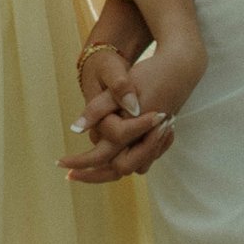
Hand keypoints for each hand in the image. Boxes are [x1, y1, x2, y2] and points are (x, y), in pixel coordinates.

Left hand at [65, 21, 204, 183]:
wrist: (182, 67)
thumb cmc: (149, 75)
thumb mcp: (119, 86)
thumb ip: (98, 108)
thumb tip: (76, 129)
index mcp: (133, 129)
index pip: (102, 157)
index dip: (80, 163)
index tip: (62, 164)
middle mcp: (146, 140)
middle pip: (117, 170)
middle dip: (93, 175)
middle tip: (71, 175)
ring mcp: (155, 140)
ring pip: (131, 167)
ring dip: (108, 171)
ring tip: (85, 170)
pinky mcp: (160, 137)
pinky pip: (141, 158)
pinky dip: (124, 159)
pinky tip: (109, 155)